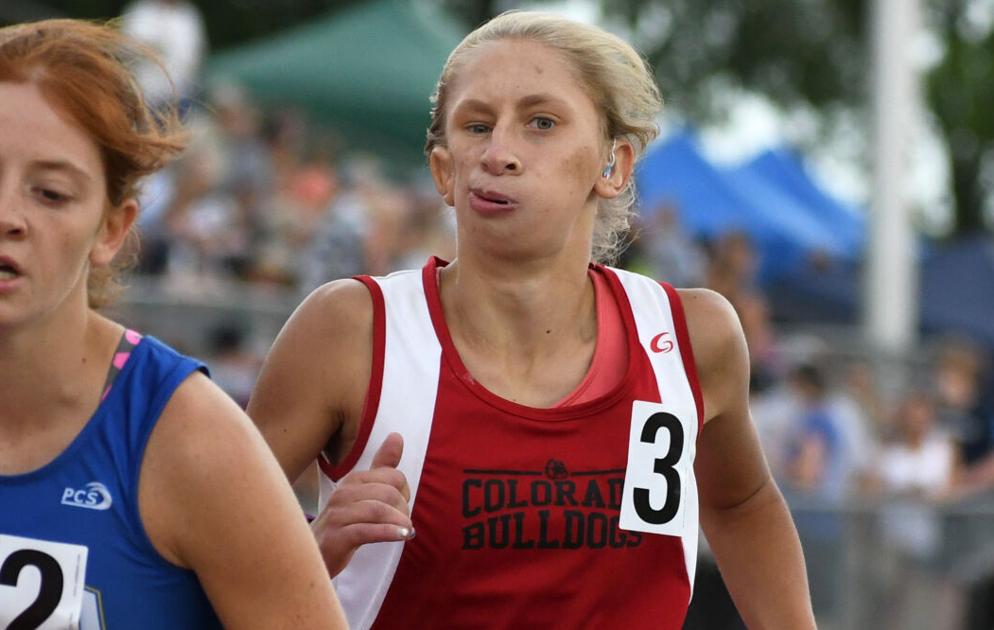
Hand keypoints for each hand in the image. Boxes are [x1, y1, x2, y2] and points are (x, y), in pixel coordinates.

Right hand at [313, 433, 414, 576]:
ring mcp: (337, 514)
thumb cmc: (344, 523)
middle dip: (403, 510)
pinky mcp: (335, 537)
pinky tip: (402, 536)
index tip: (401, 508)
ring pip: (379, 510)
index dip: (405, 493)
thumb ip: (383, 467)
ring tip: (406, 532)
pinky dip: (389, 532)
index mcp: (353, 480)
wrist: (315, 555)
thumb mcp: (364, 493)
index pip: (394, 477)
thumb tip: (396, 435)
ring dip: (399, 522)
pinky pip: (368, 531)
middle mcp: (343, 493)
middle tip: (404, 524)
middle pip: (388, 493)